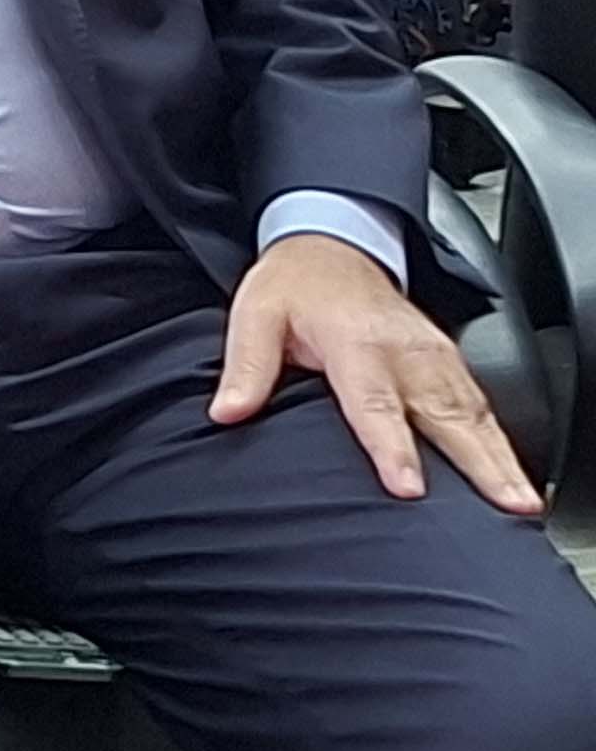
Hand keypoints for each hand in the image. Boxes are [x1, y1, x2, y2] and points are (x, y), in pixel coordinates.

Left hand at [213, 232, 538, 513]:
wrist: (331, 244)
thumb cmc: (293, 285)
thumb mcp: (255, 315)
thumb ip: (246, 366)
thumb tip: (227, 412)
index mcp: (355, 340)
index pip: (374, 403)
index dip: (392, 448)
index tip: (409, 488)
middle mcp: (405, 350)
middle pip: (445, 414)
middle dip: (479, 464)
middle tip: (507, 505)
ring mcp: (434, 354)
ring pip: (475, 414)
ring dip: (502, 459)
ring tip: (523, 503)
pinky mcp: (449, 360)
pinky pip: (480, 405)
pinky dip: (501, 441)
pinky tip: (513, 475)